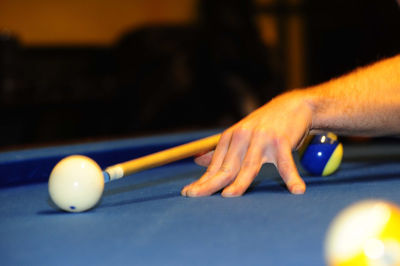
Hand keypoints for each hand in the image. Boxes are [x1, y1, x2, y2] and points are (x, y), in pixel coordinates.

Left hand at [181, 90, 312, 196]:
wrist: (292, 106)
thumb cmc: (264, 126)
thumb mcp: (240, 135)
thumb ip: (221, 151)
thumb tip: (197, 161)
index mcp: (231, 138)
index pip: (215, 165)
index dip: (202, 181)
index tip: (189, 193)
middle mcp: (243, 137)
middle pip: (227, 167)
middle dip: (210, 183)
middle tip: (195, 195)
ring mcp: (262, 139)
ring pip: (249, 166)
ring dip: (240, 183)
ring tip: (229, 196)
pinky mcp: (281, 141)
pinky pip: (285, 163)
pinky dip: (291, 177)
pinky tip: (296, 190)